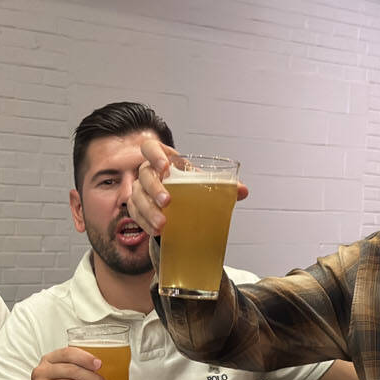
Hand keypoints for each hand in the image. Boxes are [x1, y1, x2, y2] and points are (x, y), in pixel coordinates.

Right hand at [129, 138, 250, 239]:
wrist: (177, 200)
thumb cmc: (187, 185)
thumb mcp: (201, 181)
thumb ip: (222, 185)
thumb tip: (243, 191)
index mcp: (163, 158)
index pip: (150, 148)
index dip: (154, 155)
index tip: (165, 168)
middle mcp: (147, 172)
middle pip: (144, 175)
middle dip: (154, 188)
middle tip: (167, 201)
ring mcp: (139, 190)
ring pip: (136, 197)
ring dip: (149, 211)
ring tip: (162, 224)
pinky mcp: (136, 207)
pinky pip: (135, 214)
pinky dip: (146, 223)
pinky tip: (156, 231)